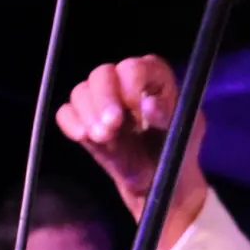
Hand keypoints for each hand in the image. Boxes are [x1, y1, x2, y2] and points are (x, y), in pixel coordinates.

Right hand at [56, 55, 209, 220]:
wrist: (158, 180)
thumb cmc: (176, 150)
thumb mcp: (183, 133)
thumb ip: (167, 116)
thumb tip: (149, 104)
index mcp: (154, 77)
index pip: (135, 68)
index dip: (132, 86)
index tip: (136, 110)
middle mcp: (124, 81)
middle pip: (102, 75)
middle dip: (104, 100)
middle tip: (112, 125)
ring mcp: (101, 99)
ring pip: (81, 92)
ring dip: (89, 115)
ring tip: (104, 138)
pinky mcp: (83, 119)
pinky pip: (66, 113)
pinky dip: (71, 123)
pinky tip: (83, 137)